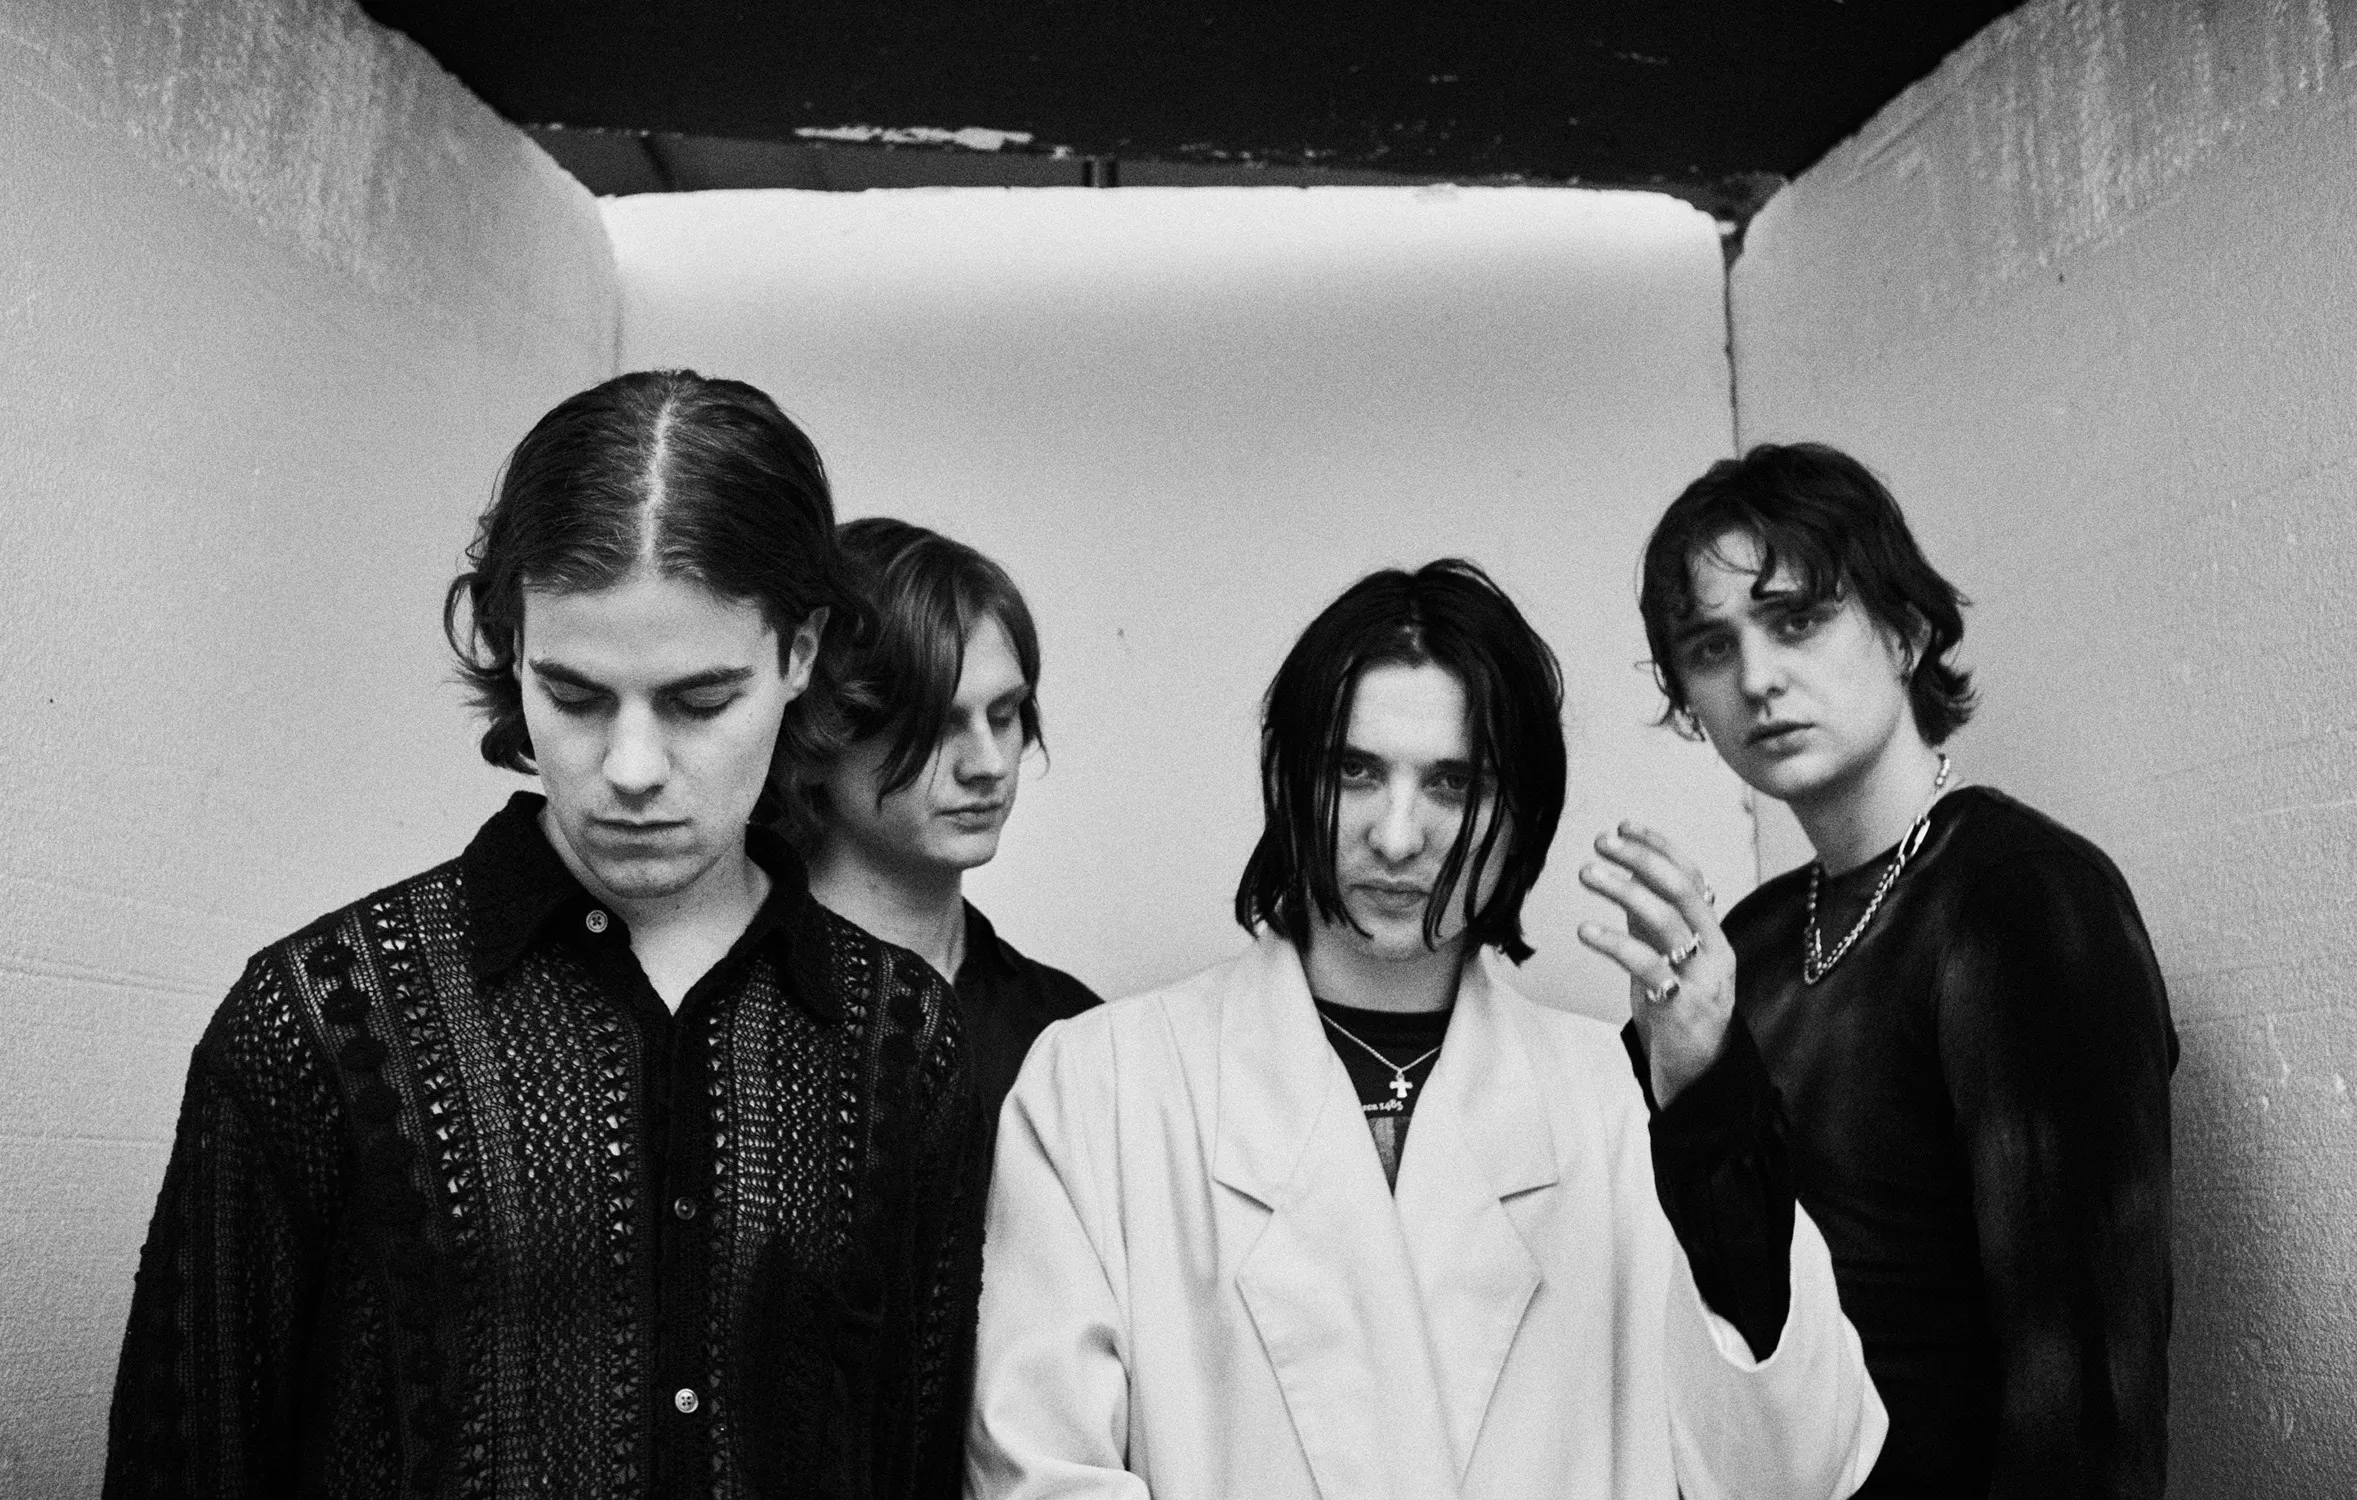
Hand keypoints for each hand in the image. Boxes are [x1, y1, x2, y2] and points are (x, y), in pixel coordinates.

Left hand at [1575, 821, 1734, 1107]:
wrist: (1701, 1080)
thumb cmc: (1680, 1017)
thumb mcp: (1669, 963)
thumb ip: (1653, 927)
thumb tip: (1627, 880)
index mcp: (1715, 937)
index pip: (1693, 878)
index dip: (1659, 848)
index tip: (1624, 826)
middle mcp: (1715, 952)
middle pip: (1683, 891)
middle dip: (1642, 859)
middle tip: (1602, 841)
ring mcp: (1702, 980)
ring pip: (1666, 921)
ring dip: (1624, 890)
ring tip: (1587, 873)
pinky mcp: (1681, 1007)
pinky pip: (1647, 966)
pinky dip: (1615, 942)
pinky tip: (1585, 930)